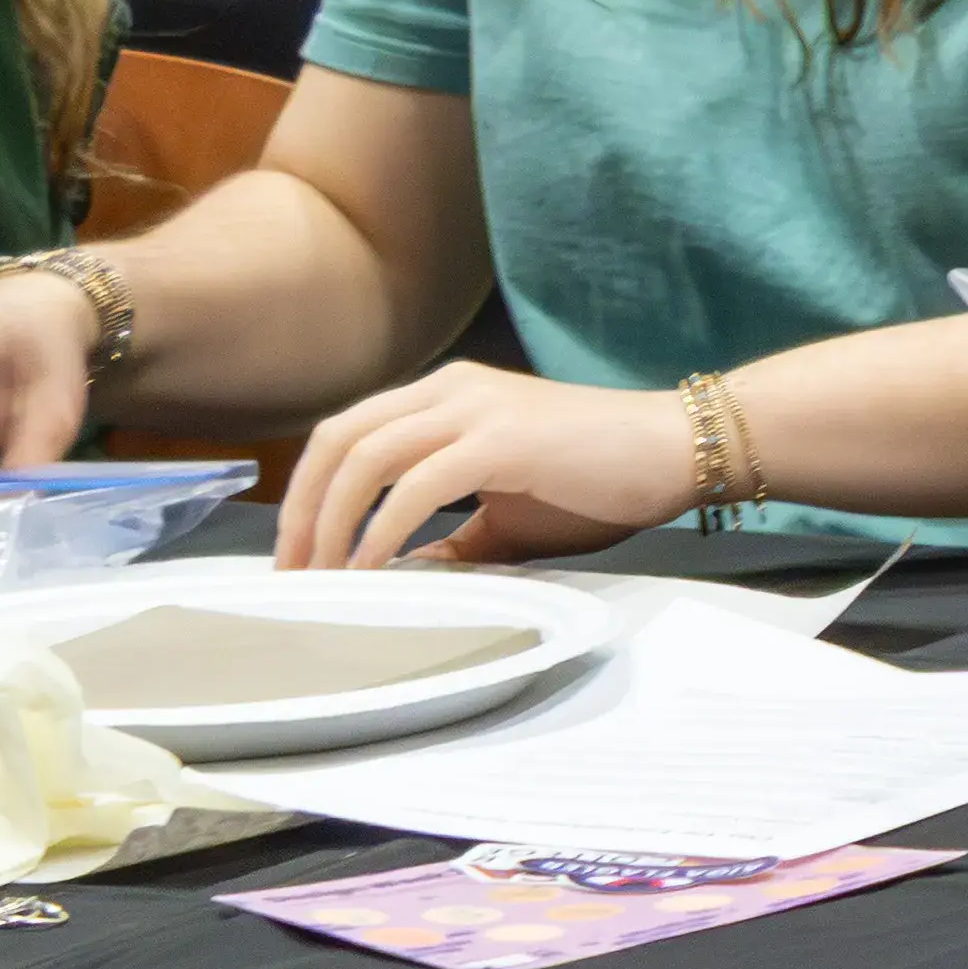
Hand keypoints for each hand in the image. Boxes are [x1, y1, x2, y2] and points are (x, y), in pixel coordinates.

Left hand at [277, 362, 687, 569]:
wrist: (676, 449)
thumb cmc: (601, 482)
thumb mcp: (507, 517)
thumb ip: (451, 540)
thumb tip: (400, 581)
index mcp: (447, 395)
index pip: (347, 433)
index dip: (307, 495)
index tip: (296, 558)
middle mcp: (451, 388)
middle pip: (338, 439)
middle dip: (301, 512)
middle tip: (291, 576)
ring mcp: (475, 407)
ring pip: (365, 457)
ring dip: (330, 524)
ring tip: (322, 581)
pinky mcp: (501, 438)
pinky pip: (415, 485)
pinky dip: (382, 531)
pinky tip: (373, 571)